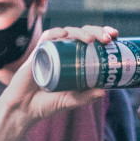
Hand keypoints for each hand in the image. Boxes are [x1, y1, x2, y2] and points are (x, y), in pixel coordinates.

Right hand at [0, 22, 115, 122]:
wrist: (23, 109)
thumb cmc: (46, 104)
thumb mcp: (69, 102)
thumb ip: (84, 97)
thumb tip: (103, 91)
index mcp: (75, 61)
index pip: (92, 43)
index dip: (103, 36)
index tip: (116, 37)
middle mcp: (65, 53)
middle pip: (83, 34)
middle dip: (97, 31)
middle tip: (108, 39)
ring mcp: (51, 51)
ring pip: (68, 33)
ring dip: (81, 32)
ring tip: (90, 39)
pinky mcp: (38, 52)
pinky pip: (47, 37)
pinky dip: (56, 33)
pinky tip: (64, 35)